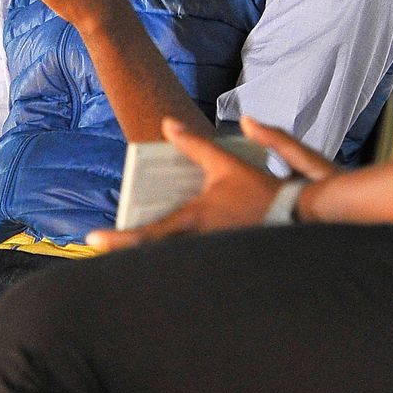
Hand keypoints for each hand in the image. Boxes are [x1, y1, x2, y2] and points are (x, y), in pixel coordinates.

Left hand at [87, 116, 339, 250]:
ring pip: (169, 266)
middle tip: (99, 251)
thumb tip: (168, 124)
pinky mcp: (221, 269)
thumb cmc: (262, 192)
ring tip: (125, 255)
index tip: (91, 240)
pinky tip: (161, 261)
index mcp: (195, 221)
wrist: (301, 219)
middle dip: (124, 256)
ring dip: (148, 263)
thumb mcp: (226, 164)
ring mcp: (210, 260)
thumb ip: (195, 144)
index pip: (148, 234)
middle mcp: (198, 245)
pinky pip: (190, 269)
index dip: (118, 239)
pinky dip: (173, 264)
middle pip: (151, 257)